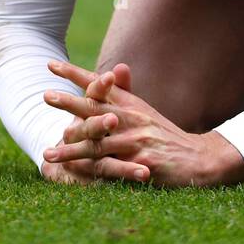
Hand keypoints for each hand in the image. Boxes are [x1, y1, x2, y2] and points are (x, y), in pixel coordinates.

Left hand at [43, 61, 243, 186]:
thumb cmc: (165, 136)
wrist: (198, 158)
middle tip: (45, 96)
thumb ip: (126, 94)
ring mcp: (138, 142)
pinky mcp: (143, 164)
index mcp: (131, 105)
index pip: (100, 86)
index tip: (51, 65)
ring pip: (98, 144)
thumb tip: (114, 69)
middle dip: (70, 103)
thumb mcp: (146, 112)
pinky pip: (113, 169)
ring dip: (71, 149)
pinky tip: (75, 178)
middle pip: (96, 109)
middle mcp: (133, 120)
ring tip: (47, 154)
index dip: (75, 75)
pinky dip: (93, 174)